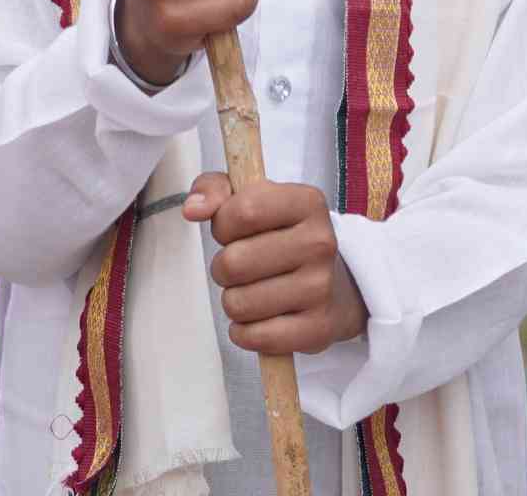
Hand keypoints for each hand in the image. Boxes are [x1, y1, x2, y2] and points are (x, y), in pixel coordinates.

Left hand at [185, 174, 368, 356]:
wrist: (334, 283)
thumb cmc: (279, 236)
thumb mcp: (251, 198)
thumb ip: (214, 189)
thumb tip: (193, 209)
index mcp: (307, 202)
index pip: (243, 211)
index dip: (222, 225)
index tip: (231, 230)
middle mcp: (320, 243)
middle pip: (233, 263)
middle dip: (223, 268)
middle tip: (240, 267)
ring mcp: (321, 288)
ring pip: (238, 304)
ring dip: (233, 301)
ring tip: (252, 291)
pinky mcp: (317, 328)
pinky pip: (254, 337)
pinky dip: (244, 332)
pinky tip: (259, 319)